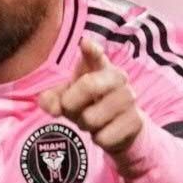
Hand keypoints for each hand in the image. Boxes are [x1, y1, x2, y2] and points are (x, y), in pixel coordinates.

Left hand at [39, 37, 142, 155]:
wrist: (121, 128)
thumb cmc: (89, 105)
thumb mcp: (68, 99)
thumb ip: (53, 99)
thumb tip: (46, 103)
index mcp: (100, 67)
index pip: (95, 55)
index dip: (91, 50)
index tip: (85, 44)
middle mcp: (118, 78)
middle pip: (88, 85)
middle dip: (71, 103)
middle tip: (70, 109)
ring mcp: (129, 98)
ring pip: (92, 118)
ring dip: (85, 125)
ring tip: (92, 120)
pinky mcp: (135, 121)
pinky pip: (103, 137)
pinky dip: (99, 139)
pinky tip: (106, 131)